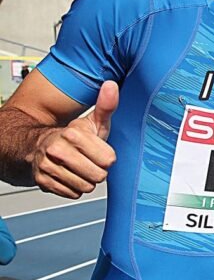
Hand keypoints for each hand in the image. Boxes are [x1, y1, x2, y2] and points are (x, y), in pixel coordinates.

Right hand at [32, 81, 117, 198]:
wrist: (37, 146)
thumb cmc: (72, 137)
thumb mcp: (91, 121)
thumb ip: (105, 106)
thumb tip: (111, 85)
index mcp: (72, 134)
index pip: (108, 160)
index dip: (107, 158)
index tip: (98, 151)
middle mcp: (57, 150)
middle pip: (98, 176)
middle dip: (98, 171)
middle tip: (89, 162)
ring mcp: (48, 167)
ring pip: (86, 187)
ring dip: (86, 181)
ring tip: (79, 168)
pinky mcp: (43, 182)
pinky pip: (72, 194)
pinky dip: (73, 188)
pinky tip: (69, 176)